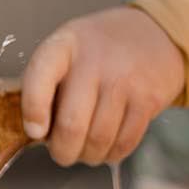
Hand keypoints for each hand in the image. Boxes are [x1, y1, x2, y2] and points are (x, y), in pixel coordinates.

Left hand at [21, 7, 185, 165]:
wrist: (155, 32)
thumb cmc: (97, 50)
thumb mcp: (66, 50)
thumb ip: (45, 84)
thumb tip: (38, 133)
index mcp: (64, 46)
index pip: (40, 78)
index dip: (34, 111)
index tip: (35, 132)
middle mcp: (94, 61)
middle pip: (72, 124)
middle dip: (62, 151)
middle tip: (62, 153)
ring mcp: (124, 80)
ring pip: (98, 140)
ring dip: (87, 155)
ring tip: (84, 150)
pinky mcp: (148, 99)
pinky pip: (125, 142)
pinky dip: (111, 154)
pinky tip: (106, 148)